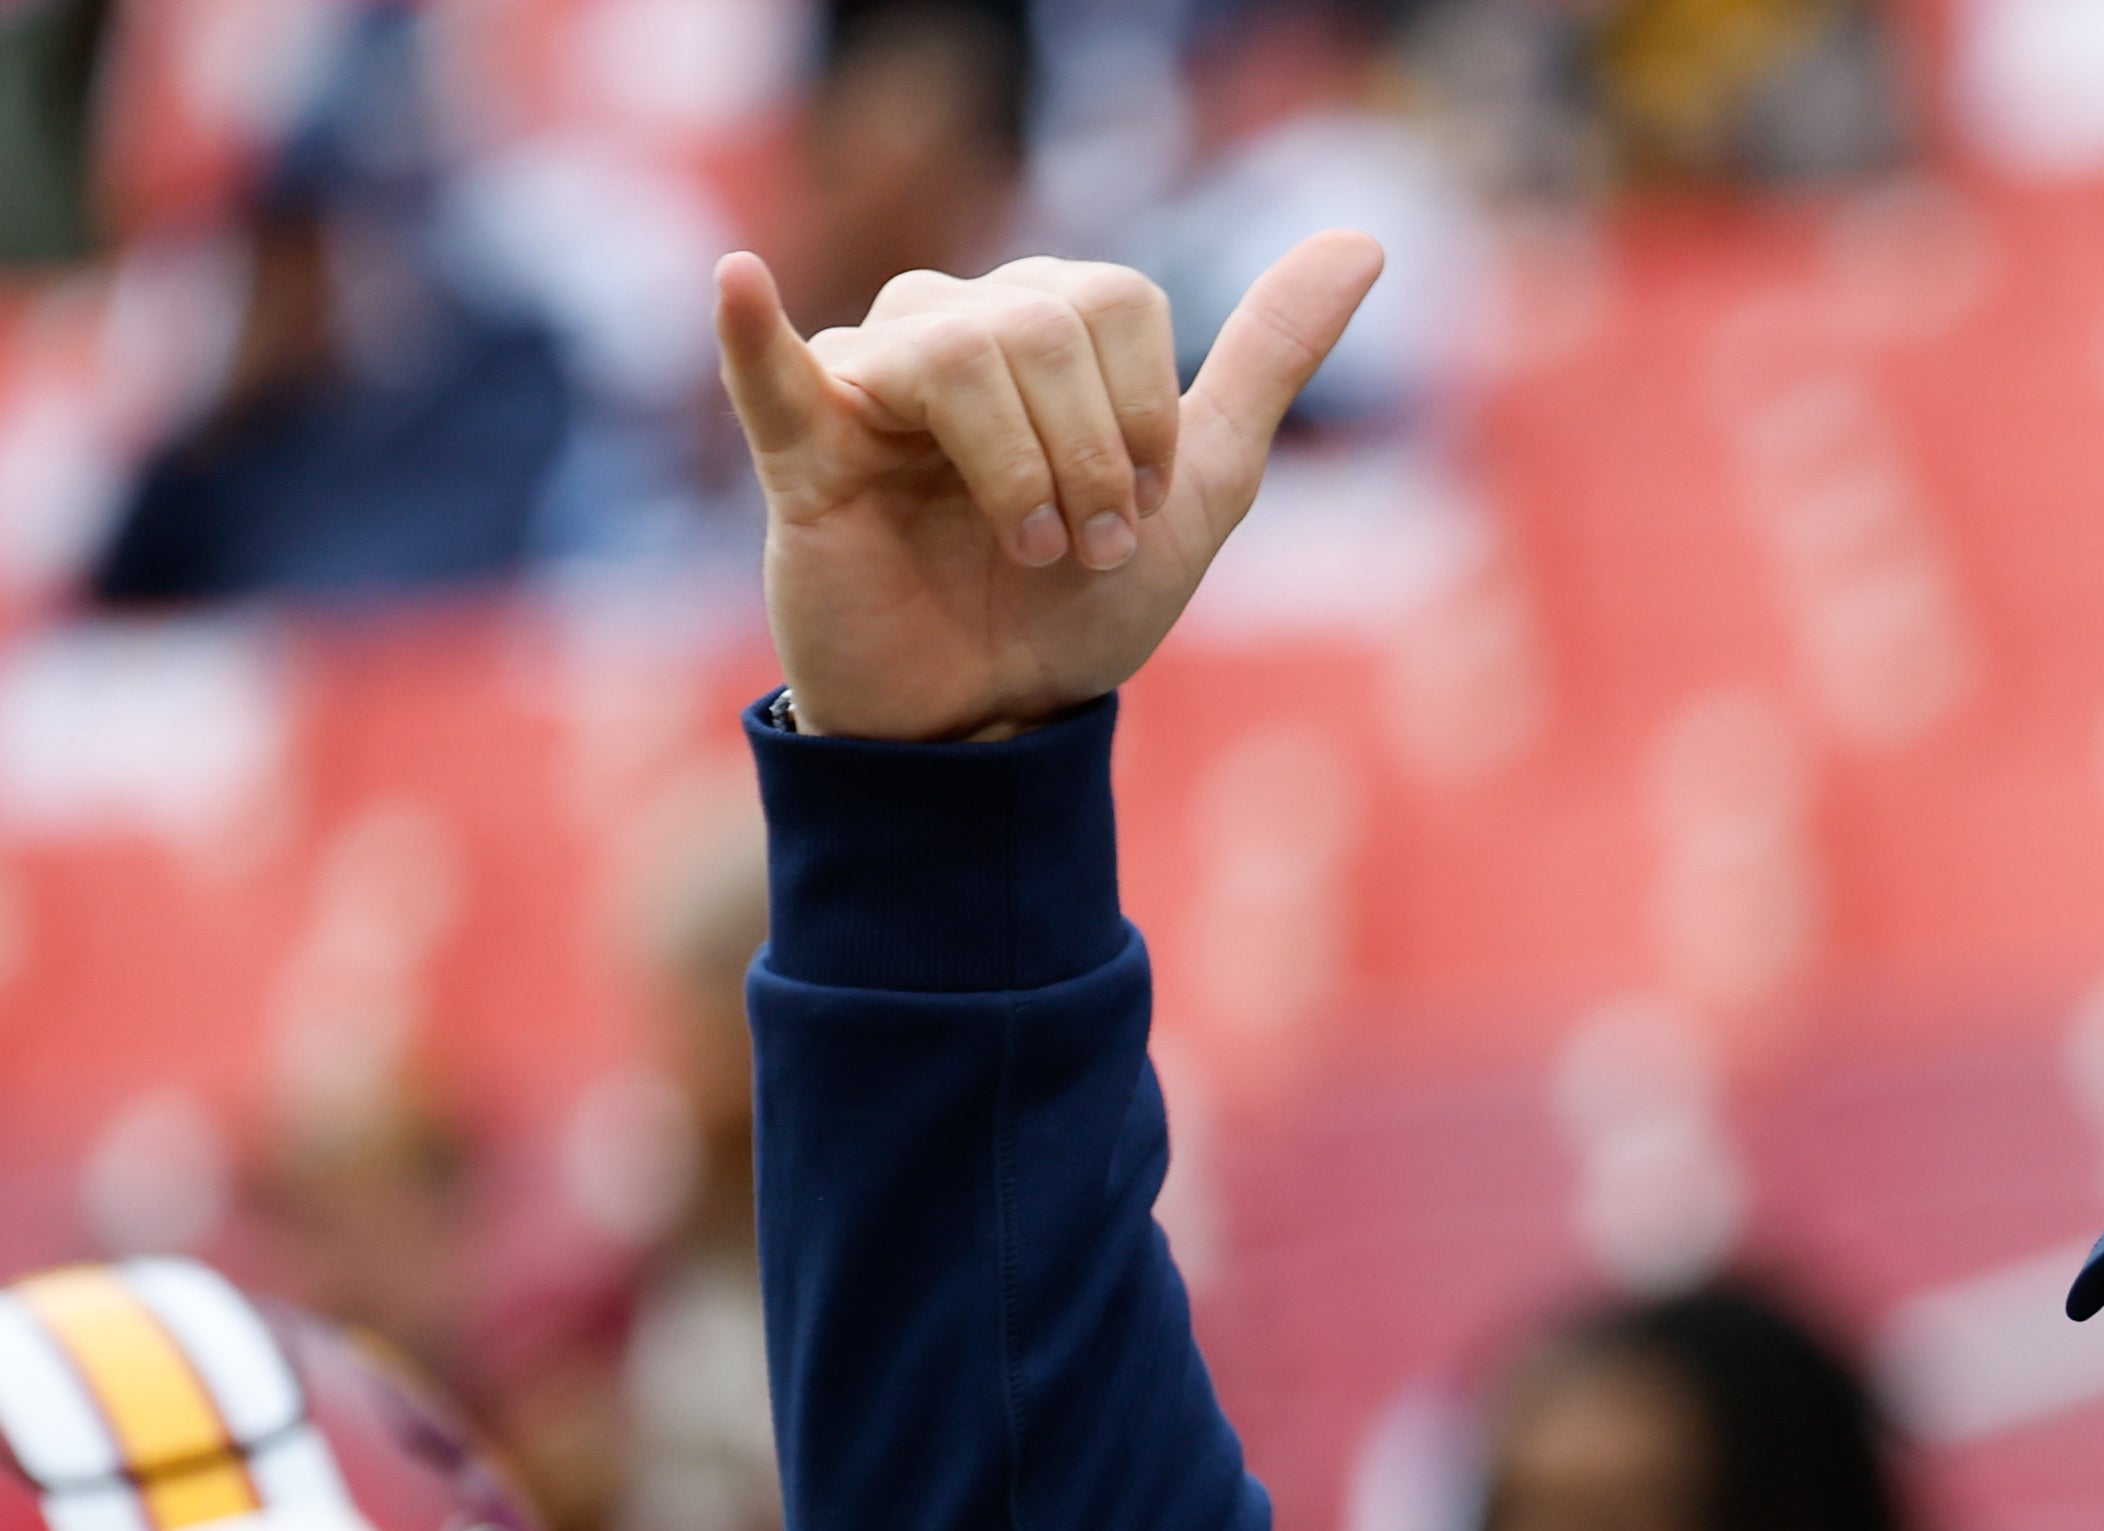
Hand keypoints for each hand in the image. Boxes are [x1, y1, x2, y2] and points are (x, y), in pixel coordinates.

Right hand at [714, 237, 1384, 744]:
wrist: (996, 718)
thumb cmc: (1078, 601)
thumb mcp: (1198, 483)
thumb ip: (1267, 358)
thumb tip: (1360, 240)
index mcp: (1039, 325)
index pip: (1116, 299)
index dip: (1146, 415)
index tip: (1135, 508)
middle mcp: (951, 328)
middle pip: (1044, 322)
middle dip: (1092, 455)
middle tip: (1080, 546)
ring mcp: (870, 384)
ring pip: (959, 352)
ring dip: (1019, 474)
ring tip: (1022, 550)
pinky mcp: (802, 453)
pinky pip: (771, 372)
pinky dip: (752, 328)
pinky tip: (743, 283)